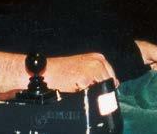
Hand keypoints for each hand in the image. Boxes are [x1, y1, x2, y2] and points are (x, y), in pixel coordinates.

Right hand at [0, 51, 117, 96]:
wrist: (44, 72)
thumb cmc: (61, 72)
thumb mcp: (82, 68)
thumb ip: (97, 75)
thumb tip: (113, 87)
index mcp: (98, 58)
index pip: (112, 79)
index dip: (107, 90)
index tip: (99, 96)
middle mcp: (98, 61)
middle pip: (110, 85)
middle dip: (101, 93)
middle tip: (83, 94)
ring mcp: (93, 69)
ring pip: (104, 90)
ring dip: (95, 96)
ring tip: (78, 92)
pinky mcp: (87, 78)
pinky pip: (96, 94)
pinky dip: (90, 98)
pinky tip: (77, 94)